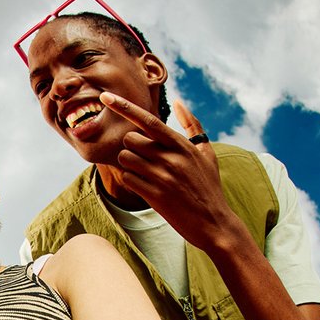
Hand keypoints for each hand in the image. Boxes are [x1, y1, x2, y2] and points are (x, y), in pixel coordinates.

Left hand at [99, 92, 242, 253]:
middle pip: (130, 139)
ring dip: (129, 164)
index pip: (148, 120)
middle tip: (144, 158)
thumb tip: (178, 102)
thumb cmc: (208, 186)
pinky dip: (131, 180)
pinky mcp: (155, 196)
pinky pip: (127, 178)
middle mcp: (171, 158)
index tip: (106, 96)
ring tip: (145, 172)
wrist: (214, 223)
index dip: (125, 107)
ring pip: (125, 158)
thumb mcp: (206, 154)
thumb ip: (193, 126)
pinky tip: (144, 186)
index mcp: (182, 145)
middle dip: (131, 147)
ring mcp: (162, 177)